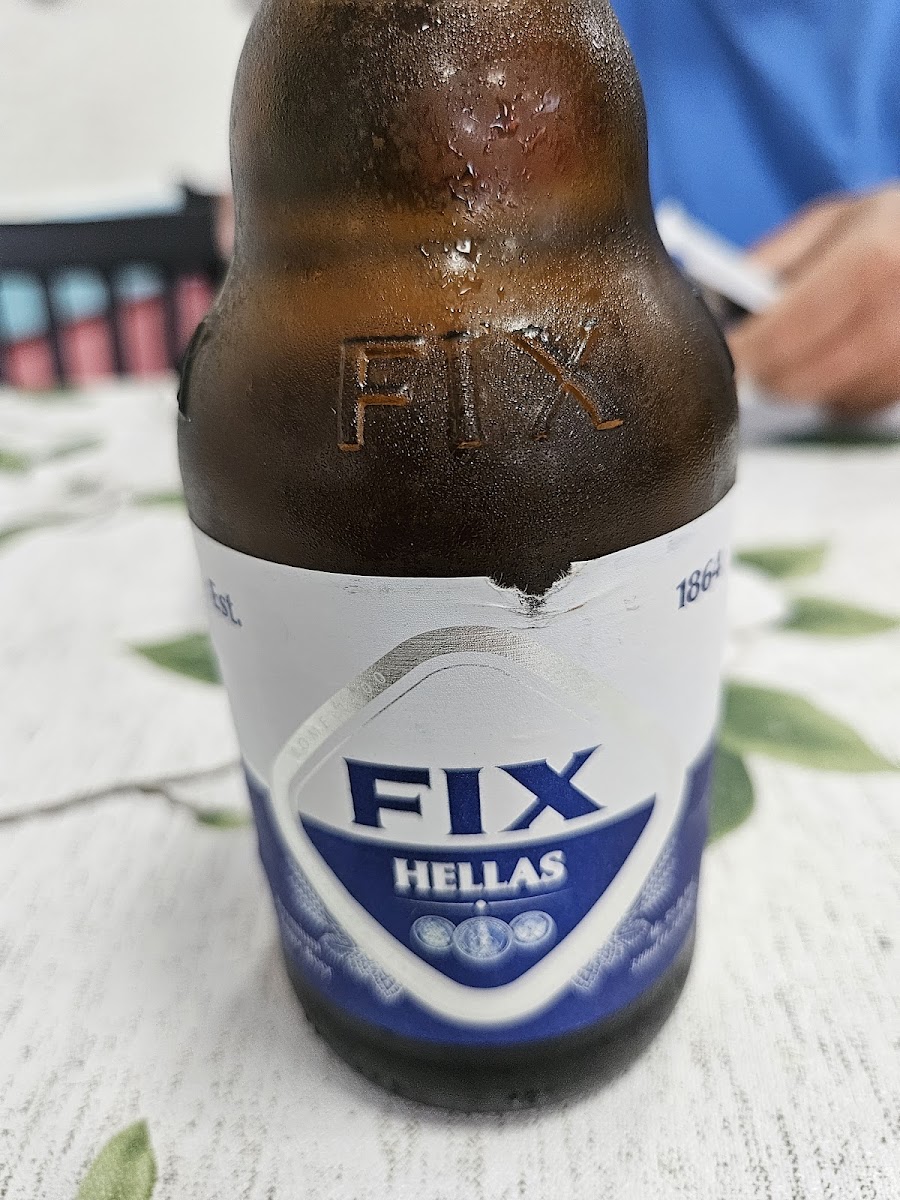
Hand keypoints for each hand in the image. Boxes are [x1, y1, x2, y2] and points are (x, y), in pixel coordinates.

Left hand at [728, 185, 899, 413]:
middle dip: (765, 372)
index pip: (783, 333)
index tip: (724, 353)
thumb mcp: (834, 221)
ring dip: (800, 383)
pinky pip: (854, 406)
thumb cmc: (892, 228)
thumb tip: (718, 301)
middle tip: (751, 358)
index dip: (744, 352)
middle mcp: (896, 313)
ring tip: (800, 350)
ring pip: (825, 398)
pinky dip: (834, 391)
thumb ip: (774, 259)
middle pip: (801, 377)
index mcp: (869, 262)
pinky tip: (838, 359)